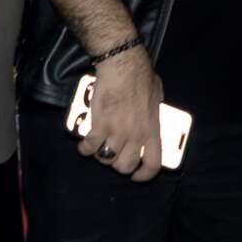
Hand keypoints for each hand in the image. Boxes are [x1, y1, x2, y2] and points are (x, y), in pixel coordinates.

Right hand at [78, 48, 164, 181]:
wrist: (122, 66)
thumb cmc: (141, 77)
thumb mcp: (157, 96)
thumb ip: (154, 112)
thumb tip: (152, 115)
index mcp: (152, 130)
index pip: (153, 164)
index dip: (144, 175)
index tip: (136, 176)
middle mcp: (136, 136)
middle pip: (125, 166)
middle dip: (119, 164)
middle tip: (115, 154)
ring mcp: (117, 132)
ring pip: (106, 159)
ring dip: (101, 156)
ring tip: (99, 147)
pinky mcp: (99, 125)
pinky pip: (89, 147)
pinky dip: (85, 149)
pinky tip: (84, 145)